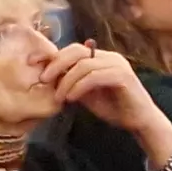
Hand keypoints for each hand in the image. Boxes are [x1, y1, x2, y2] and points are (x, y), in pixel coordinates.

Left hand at [44, 42, 166, 137]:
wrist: (139, 121)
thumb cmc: (114, 108)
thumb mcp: (86, 94)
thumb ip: (72, 83)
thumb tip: (50, 78)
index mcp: (101, 57)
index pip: (73, 49)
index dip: (52, 55)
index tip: (32, 63)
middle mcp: (110, 57)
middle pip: (76, 50)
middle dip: (55, 64)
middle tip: (43, 80)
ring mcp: (118, 65)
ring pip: (83, 65)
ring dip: (66, 81)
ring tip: (59, 97)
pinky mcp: (123, 77)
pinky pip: (94, 77)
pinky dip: (79, 87)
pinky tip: (72, 98)